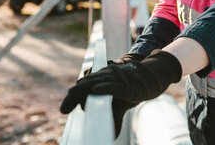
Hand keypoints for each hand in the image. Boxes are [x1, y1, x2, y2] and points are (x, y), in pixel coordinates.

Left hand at [60, 51, 181, 135]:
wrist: (152, 78)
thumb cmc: (132, 90)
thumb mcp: (120, 105)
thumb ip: (113, 118)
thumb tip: (109, 136)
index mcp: (102, 82)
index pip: (83, 89)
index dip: (72, 98)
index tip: (63, 110)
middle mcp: (106, 78)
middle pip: (86, 85)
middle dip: (73, 96)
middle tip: (63, 109)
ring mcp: (116, 79)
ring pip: (98, 83)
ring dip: (84, 89)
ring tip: (72, 94)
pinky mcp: (127, 85)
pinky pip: (114, 86)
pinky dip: (105, 87)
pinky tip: (95, 90)